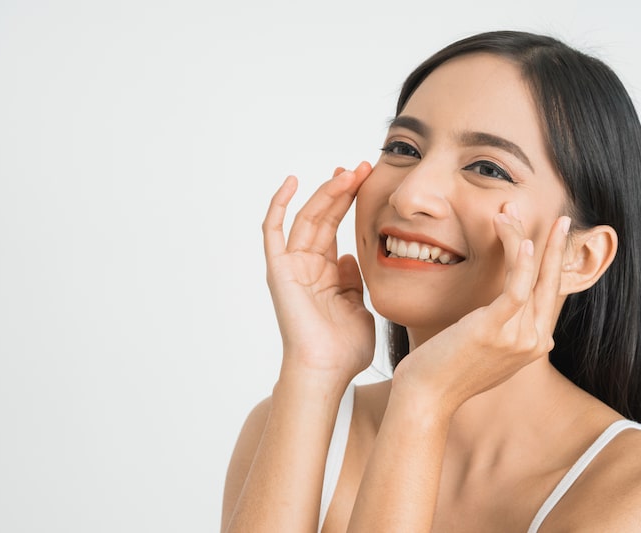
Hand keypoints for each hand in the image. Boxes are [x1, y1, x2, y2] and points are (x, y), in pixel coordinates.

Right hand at [262, 162, 374, 384]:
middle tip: (363, 168)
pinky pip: (273, 232)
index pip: (335, 227)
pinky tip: (292, 182)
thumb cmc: (345, 348)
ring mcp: (291, 266)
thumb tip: (350, 257)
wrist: (328, 369)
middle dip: (342, 191)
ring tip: (348, 173)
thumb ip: (353, 281)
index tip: (367, 180)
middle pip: (323, 217)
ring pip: (306, 218)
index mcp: (326, 273)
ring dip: (326, 193)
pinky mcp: (278, 270)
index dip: (348, 202)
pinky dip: (279, 205)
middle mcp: (307, 266)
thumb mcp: (359, 307)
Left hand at [394, 205, 570, 411]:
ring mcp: (518, 338)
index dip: (554, 263)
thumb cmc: (450, 371)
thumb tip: (541, 336)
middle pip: (551, 283)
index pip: (552, 295)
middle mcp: (535, 342)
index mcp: (536, 345)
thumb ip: (516, 342)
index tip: (551, 236)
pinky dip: (521, 261)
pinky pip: (517, 288)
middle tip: (560, 218)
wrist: (427, 397)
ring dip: (526, 239)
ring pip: (532, 277)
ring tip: (514, 212)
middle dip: (556, 246)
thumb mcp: (493, 357)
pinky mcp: (495, 330)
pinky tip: (521, 239)